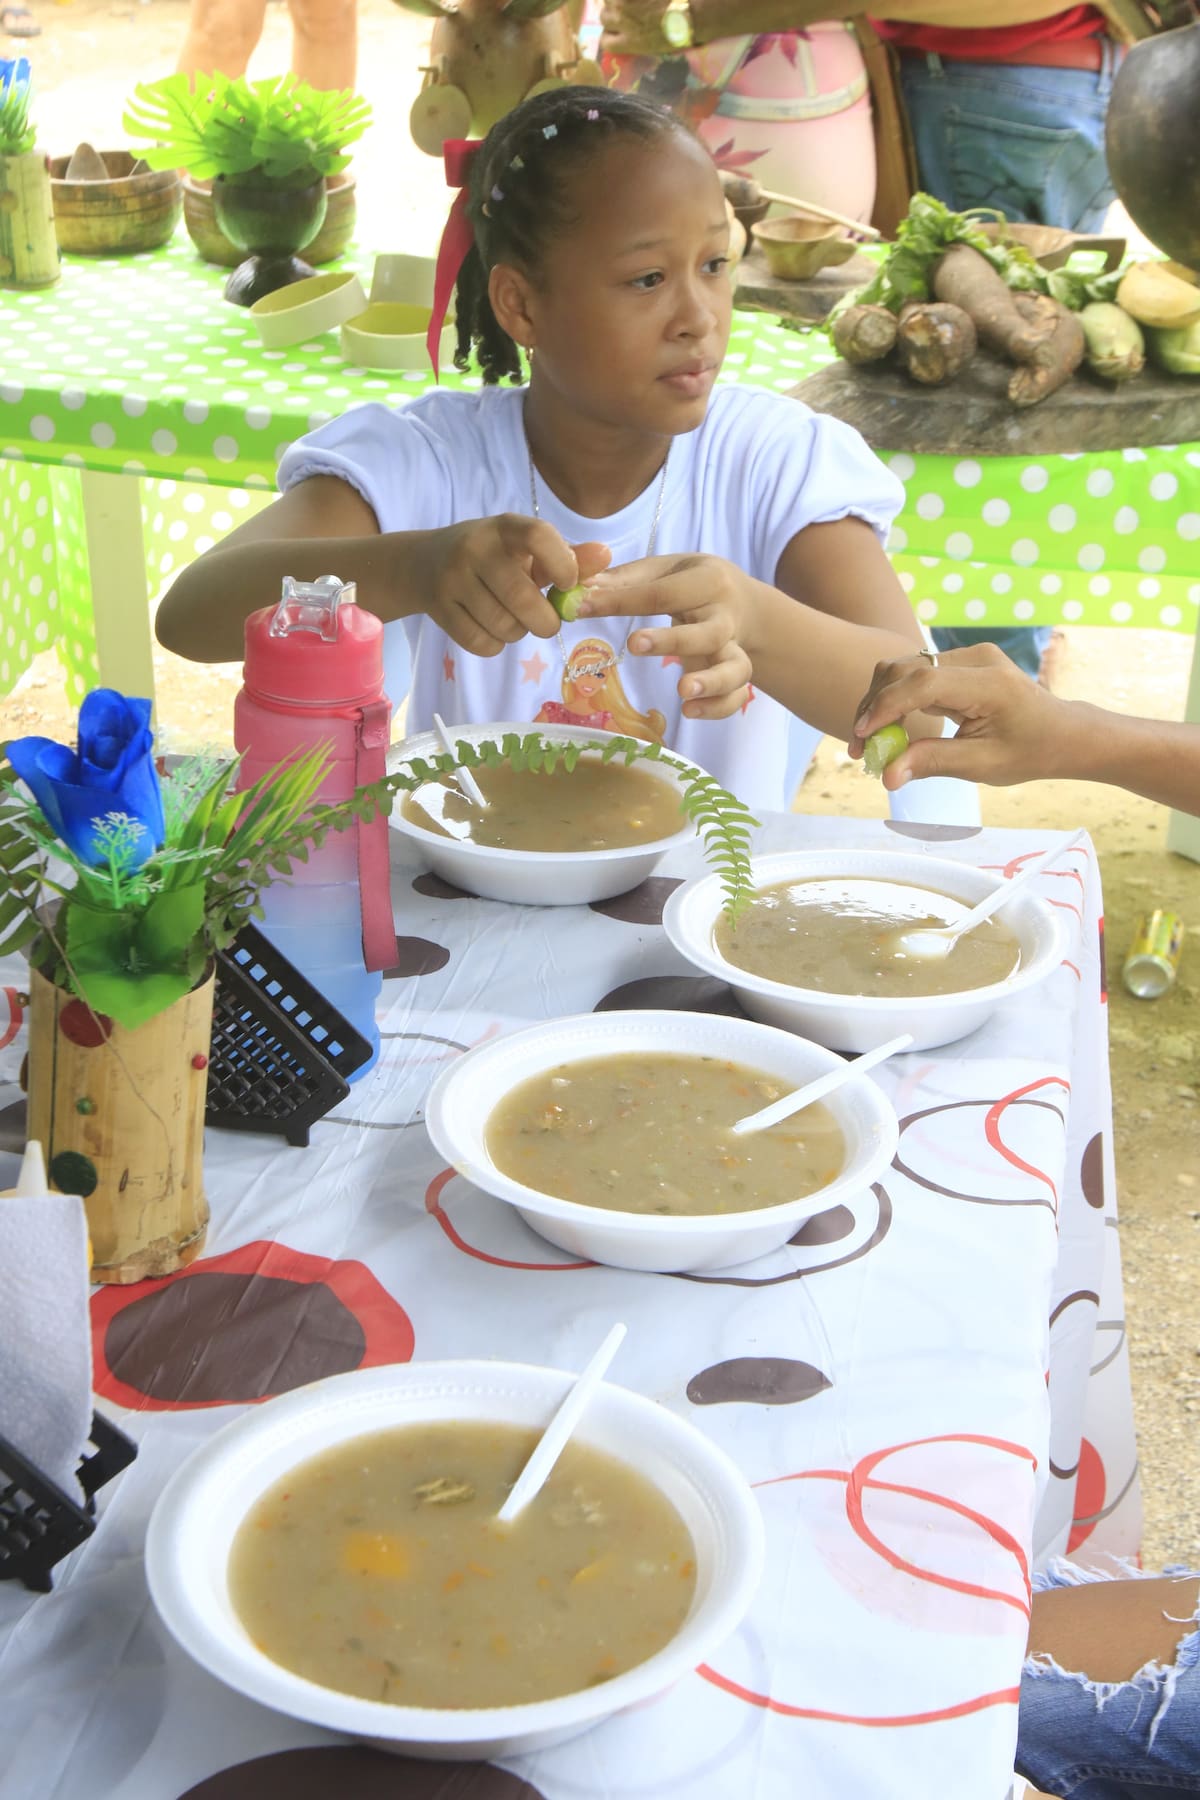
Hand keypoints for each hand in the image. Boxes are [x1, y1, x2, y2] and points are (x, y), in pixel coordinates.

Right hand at [419, 516, 609, 656]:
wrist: (423, 564)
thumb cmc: (491, 557)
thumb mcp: (525, 548)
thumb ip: (567, 556)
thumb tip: (606, 556)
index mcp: (504, 527)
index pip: (538, 536)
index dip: (562, 564)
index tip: (568, 584)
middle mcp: (475, 548)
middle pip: (522, 597)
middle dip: (545, 621)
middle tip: (548, 622)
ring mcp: (453, 579)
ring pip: (504, 626)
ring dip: (518, 633)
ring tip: (512, 620)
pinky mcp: (439, 609)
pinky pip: (483, 643)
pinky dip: (495, 645)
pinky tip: (491, 629)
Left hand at [579, 553, 752, 718]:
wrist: (746, 603)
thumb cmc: (693, 585)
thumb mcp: (666, 571)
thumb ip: (627, 580)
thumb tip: (582, 587)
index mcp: (708, 580)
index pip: (662, 592)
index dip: (620, 600)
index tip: (582, 608)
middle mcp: (726, 616)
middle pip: (707, 631)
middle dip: (671, 640)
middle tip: (634, 644)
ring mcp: (735, 648)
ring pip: (735, 668)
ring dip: (711, 682)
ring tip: (683, 692)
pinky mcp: (737, 675)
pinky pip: (736, 696)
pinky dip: (717, 708)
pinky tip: (689, 711)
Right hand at [600, 0, 674, 56]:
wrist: (690, 11)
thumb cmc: (678, 31)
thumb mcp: (654, 47)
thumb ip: (637, 43)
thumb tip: (629, 39)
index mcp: (628, 41)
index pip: (605, 41)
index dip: (610, 34)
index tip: (616, 30)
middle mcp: (621, 21)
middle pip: (604, 17)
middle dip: (612, 14)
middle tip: (625, 10)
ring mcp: (623, 2)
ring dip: (615, 0)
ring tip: (630, 1)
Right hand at [848, 643, 1078, 788]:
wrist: (1063, 732)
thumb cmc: (1030, 751)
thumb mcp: (982, 765)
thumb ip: (933, 763)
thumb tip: (887, 776)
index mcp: (988, 683)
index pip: (922, 684)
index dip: (885, 708)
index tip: (861, 738)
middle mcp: (976, 658)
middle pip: (905, 669)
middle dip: (873, 706)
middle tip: (859, 747)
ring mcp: (968, 655)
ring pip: (904, 668)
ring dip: (880, 700)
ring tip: (870, 739)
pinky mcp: (960, 661)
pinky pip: (916, 673)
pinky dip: (896, 698)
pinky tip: (890, 728)